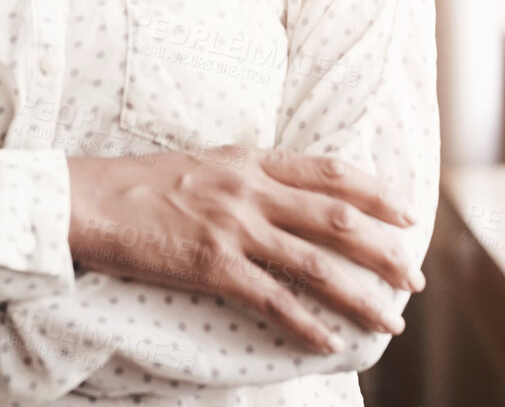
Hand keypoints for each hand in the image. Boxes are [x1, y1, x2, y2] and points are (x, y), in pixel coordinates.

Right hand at [65, 147, 425, 355]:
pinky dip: (306, 323)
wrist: (91, 198)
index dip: (375, 194)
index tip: (406, 215)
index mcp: (251, 160)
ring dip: (360, 295)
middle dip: (383, 251)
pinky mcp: (211, 265)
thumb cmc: (142, 183)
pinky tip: (329, 342)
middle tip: (413, 279)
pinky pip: (272, 299)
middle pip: (336, 220)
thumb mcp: (206, 163)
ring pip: (315, 263)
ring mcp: (233, 227)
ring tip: (390, 320)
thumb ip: (249, 175)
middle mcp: (250, 190)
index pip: (330, 172)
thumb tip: (287, 193)